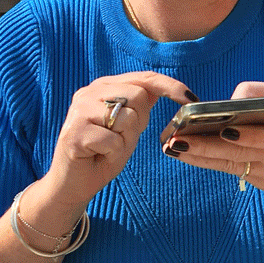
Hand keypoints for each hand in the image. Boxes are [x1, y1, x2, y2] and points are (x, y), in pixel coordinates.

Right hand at [44, 72, 195, 213]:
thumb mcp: (128, 128)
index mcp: (104, 88)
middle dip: (139, 122)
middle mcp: (89, 93)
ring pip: (127, 117)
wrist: (72, 184)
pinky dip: (113, 153)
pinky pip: (113, 140)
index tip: (191, 98)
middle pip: (137, 95)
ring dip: (125, 140)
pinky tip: (99, 155)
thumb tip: (163, 89)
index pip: (144, 78)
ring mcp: (79, 111)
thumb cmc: (102, 155)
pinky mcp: (74, 132)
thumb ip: (140, 107)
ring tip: (108, 148)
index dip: (170, 86)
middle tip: (121, 138)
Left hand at [159, 81, 263, 200]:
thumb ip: (262, 94)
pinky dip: (213, 162)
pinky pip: (237, 172)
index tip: (223, 128)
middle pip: (241, 153)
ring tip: (173, 148)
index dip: (248, 135)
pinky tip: (191, 154)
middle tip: (176, 141)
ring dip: (201, 157)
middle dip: (206, 147)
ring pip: (232, 165)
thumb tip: (229, 100)